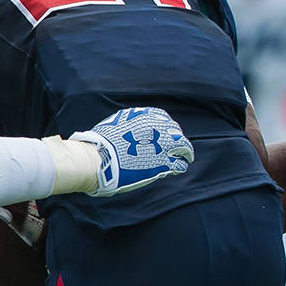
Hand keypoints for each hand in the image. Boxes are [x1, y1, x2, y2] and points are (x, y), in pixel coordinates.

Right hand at [70, 107, 194, 196]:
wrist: (99, 158)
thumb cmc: (100, 143)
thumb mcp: (115, 124)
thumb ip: (129, 125)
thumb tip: (130, 130)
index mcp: (145, 117)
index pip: (163, 119)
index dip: (166, 127)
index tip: (166, 133)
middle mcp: (157, 128)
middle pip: (175, 132)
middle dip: (176, 139)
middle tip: (178, 146)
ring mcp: (163, 146)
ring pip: (184, 146)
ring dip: (186, 152)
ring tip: (186, 157)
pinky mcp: (163, 163)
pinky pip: (179, 164)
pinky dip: (180, 165)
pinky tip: (178, 168)